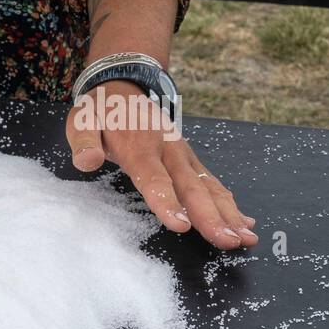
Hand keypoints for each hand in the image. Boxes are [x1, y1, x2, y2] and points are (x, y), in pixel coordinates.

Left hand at [65, 81, 257, 249]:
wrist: (121, 87)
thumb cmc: (100, 112)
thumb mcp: (82, 122)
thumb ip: (84, 143)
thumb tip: (88, 161)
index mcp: (140, 146)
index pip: (155, 178)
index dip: (168, 202)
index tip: (182, 226)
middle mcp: (168, 151)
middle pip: (191, 187)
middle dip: (211, 217)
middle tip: (228, 241)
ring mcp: (183, 155)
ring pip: (208, 187)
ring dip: (229, 214)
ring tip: (246, 238)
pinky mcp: (189, 160)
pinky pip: (211, 182)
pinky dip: (228, 202)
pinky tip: (244, 222)